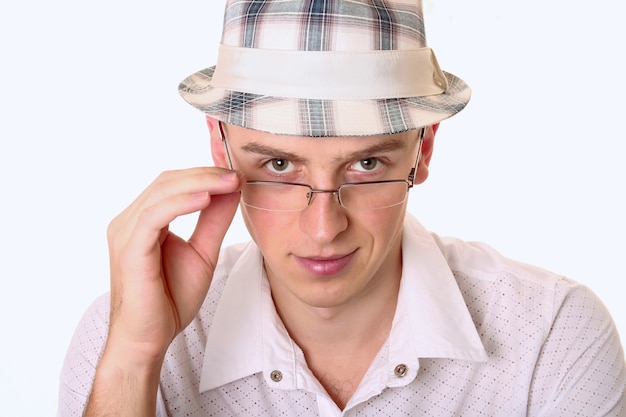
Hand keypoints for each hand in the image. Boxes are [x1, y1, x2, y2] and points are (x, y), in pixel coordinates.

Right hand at [104, 167, 241, 363]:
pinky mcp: (129, 249)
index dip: (204, 174)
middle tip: (235, 174)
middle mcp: (129, 221)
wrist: (149, 338)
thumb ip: (213, 221)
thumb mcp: (203, 253)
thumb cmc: (170, 300)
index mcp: (143, 220)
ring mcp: (126, 233)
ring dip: (198, 183)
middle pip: (166, 181)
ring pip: (160, 192)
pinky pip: (153, 216)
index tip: (235, 174)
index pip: (172, 184)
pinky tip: (205, 200)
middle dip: (204, 174)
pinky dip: (180, 204)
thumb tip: (231, 190)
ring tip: (228, 182)